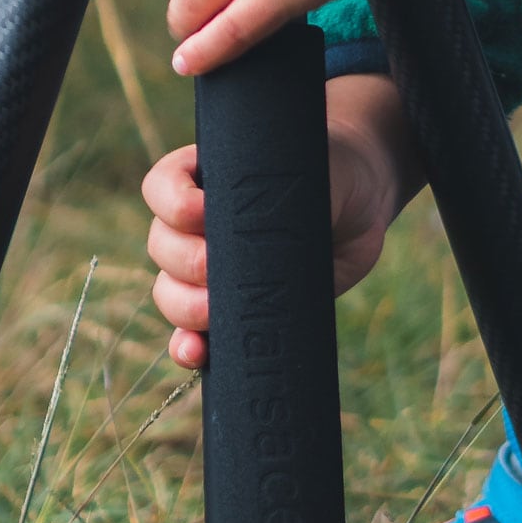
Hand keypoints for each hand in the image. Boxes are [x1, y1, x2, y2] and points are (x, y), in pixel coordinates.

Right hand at [143, 75, 419, 367]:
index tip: (204, 212)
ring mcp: (210, 269)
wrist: (360, 202)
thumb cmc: (331, 173)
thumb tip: (265, 244)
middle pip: (162, 245)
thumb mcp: (309, 169)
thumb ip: (283, 194)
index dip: (174, 204)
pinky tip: (197, 354)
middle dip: (186, 262)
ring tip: (213, 313)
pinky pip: (192, 332)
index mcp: (204, 176)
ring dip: (184, 307)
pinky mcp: (231, 309)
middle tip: (217, 269)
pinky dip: (187, 345)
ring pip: (169, 291)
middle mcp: (196, 223)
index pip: (161, 188)